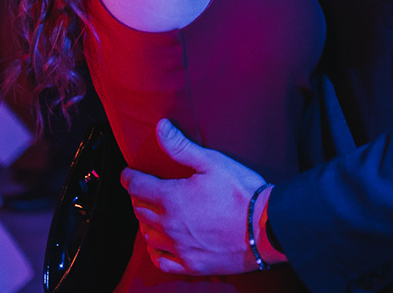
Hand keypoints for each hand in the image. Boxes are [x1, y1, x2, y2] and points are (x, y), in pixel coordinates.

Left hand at [121, 119, 263, 275]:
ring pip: (148, 235)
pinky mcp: (191, 264)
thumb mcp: (212, 162)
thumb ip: (181, 147)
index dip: (129, 178)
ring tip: (151, 213)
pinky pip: (161, 261)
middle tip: (142, 190)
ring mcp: (179, 247)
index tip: (128, 174)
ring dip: (145, 222)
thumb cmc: (240, 192)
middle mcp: (169, 225)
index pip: (138, 187)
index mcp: (170, 198)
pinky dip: (155, 251)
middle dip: (138, 198)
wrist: (265, 227)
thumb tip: (160, 127)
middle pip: (140, 210)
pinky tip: (158, 244)